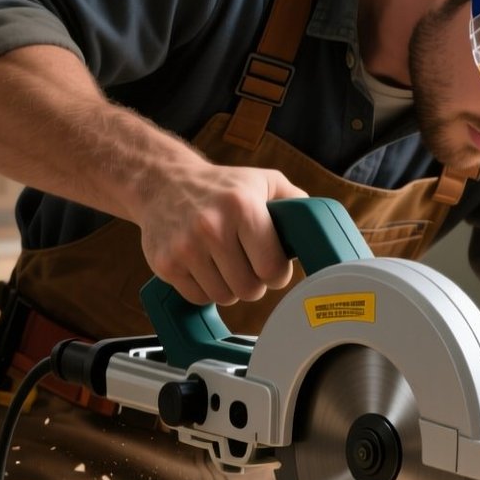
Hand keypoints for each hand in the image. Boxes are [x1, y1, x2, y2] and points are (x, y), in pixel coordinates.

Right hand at [133, 159, 308, 306]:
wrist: (161, 181)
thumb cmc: (220, 186)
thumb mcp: (262, 181)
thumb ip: (295, 202)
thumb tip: (318, 228)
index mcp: (242, 207)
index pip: (272, 269)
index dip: (277, 273)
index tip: (272, 265)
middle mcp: (212, 227)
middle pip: (250, 289)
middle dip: (254, 281)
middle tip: (247, 263)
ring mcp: (185, 247)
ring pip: (225, 297)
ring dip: (230, 286)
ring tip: (225, 262)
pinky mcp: (165, 264)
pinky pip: (199, 298)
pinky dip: (206, 289)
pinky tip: (204, 266)